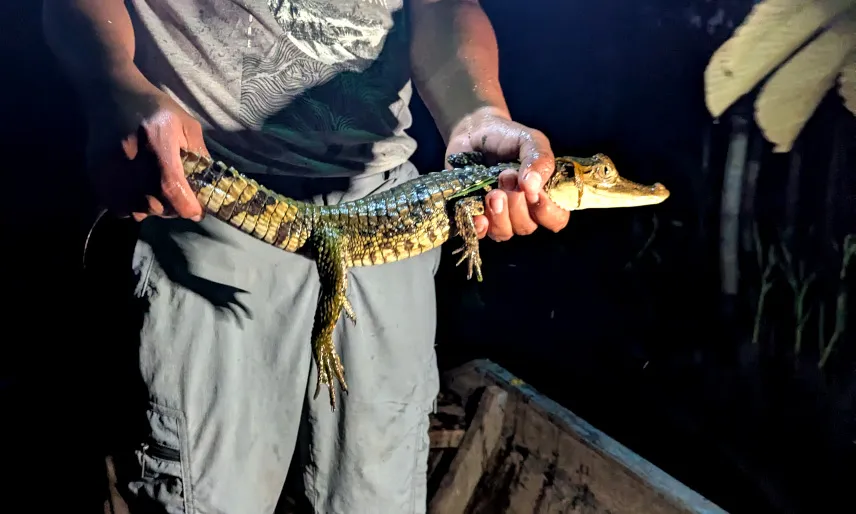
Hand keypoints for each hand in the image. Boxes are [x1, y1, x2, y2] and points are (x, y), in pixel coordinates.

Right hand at [85, 76, 207, 221]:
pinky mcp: (96, 175)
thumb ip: (200, 156)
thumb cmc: (154, 108)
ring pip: (137, 210)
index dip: (187, 206)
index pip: (170, 188)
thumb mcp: (186, 124)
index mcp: (156, 141)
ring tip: (159, 193)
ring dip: (153, 209)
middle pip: (155, 205)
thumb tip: (209, 188)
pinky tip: (140, 192)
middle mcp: (129, 157)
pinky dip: (132, 207)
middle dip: (173, 208)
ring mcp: (108, 168)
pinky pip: (118, 208)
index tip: (197, 210)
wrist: (111, 94)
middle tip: (179, 197)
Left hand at [445, 107, 568, 240]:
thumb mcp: (531, 140)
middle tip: (505, 176)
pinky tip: (478, 215)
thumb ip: (540, 160)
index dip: (546, 212)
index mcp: (544, 195)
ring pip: (504, 233)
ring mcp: (499, 216)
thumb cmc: (508, 137)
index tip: (533, 193)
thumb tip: (533, 187)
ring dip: (499, 213)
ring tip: (492, 190)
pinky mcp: (476, 216)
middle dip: (516, 204)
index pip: (556, 220)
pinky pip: (480, 234)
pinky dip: (480, 227)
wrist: (474, 133)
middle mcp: (523, 211)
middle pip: (526, 227)